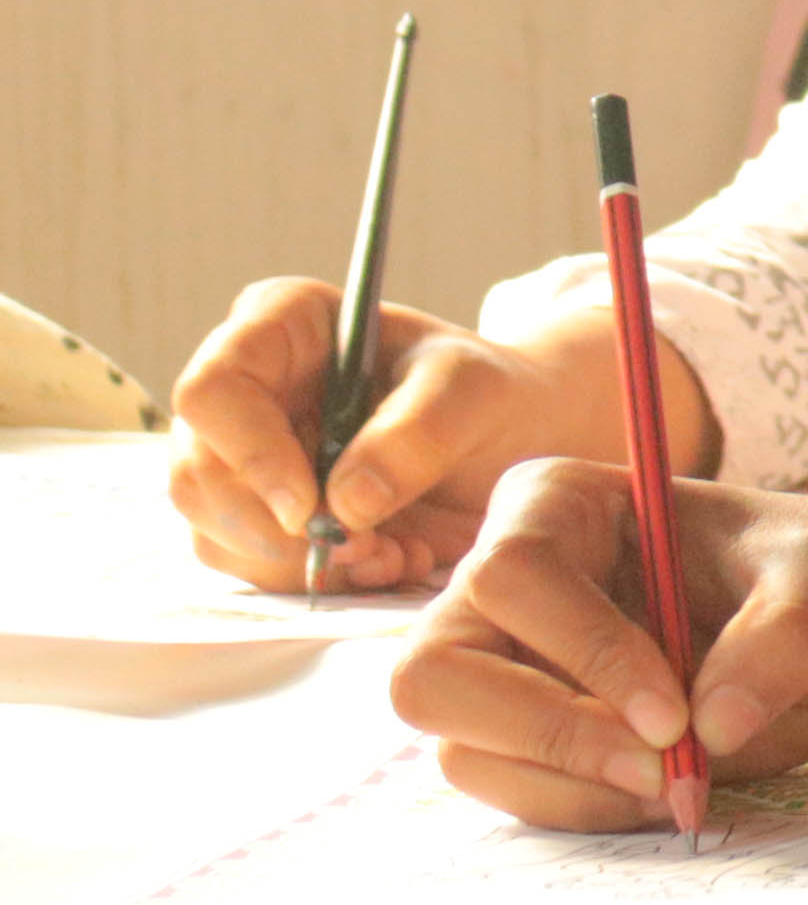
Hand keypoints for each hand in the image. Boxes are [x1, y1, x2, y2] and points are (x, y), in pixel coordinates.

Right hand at [168, 280, 585, 592]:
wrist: (510, 442)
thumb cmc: (486, 395)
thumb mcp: (473, 395)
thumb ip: (416, 436)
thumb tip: (343, 505)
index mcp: (279, 324)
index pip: (212, 391)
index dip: (247, 456)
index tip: (309, 510)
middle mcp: (243, 388)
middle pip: (199, 474)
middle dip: (278, 531)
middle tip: (367, 548)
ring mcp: (239, 454)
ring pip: (215, 529)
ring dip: (301, 564)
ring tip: (393, 552)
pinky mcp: (256, 512)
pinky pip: (253, 565)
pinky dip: (319, 580)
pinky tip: (389, 559)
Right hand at [387, 464, 807, 828]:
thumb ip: (783, 636)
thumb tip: (712, 727)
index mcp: (555, 504)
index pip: (512, 575)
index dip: (584, 652)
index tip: (674, 715)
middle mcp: (501, 585)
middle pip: (434, 672)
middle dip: (545, 733)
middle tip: (660, 769)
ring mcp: (500, 667)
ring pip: (460, 747)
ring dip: (568, 784)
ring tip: (679, 782)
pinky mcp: (521, 736)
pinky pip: (506, 789)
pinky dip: (580, 808)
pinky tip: (662, 793)